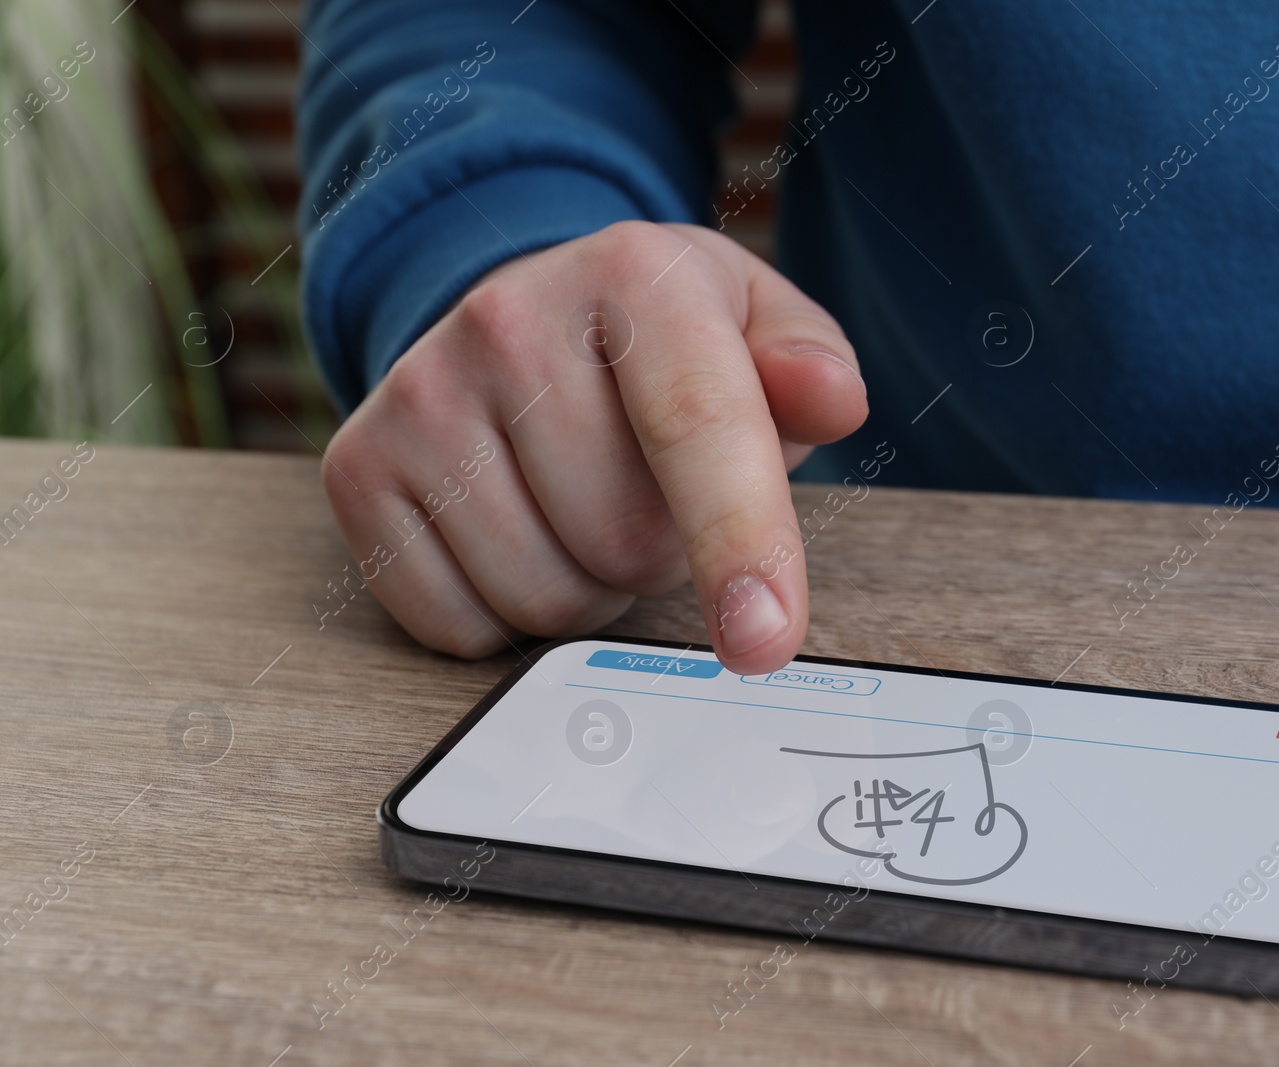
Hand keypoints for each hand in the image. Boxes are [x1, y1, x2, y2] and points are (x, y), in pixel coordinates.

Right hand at [321, 221, 867, 671]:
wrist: (516, 316)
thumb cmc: (656, 343)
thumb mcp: (753, 327)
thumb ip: (808, 367)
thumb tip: (830, 397)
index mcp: (633, 273)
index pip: (697, 425)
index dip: (739, 539)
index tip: (763, 639)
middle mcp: (507, 318)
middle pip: (622, 544)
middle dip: (660, 554)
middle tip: (646, 492)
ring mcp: (417, 393)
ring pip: (542, 599)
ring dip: (587, 589)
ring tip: (579, 506)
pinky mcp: (357, 468)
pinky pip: (455, 623)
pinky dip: (503, 615)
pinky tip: (513, 532)